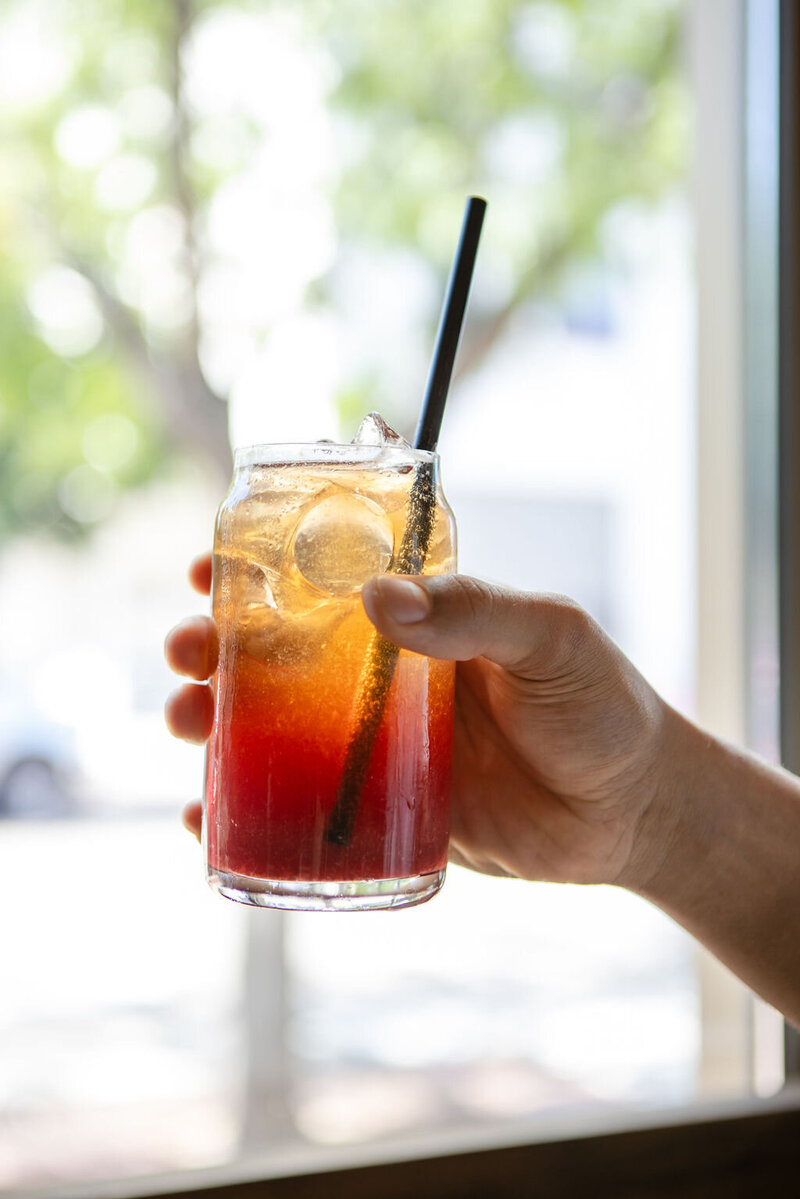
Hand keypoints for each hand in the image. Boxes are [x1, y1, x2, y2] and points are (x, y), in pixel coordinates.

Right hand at [165, 558, 675, 888]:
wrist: (634, 812)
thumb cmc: (603, 706)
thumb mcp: (550, 637)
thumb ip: (477, 610)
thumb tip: (380, 597)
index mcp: (420, 619)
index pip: (322, 581)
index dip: (256, 571)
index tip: (206, 570)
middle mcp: (383, 676)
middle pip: (275, 654)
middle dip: (213, 648)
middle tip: (184, 653)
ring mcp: (376, 745)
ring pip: (273, 728)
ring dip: (212, 722)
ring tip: (185, 722)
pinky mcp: (381, 810)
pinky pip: (301, 807)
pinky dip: (245, 813)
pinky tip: (204, 818)